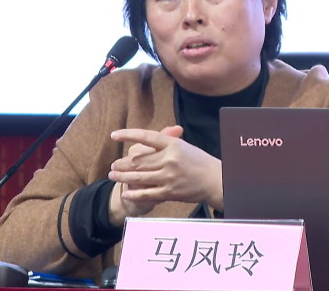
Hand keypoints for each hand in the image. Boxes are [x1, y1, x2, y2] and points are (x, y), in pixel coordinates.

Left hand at [108, 126, 223, 210]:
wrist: (215, 180)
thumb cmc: (199, 162)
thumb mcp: (184, 146)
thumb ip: (166, 140)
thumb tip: (149, 136)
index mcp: (173, 144)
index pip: (146, 136)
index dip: (128, 135)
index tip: (114, 135)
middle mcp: (170, 159)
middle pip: (139, 160)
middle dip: (122, 164)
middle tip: (113, 165)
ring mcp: (169, 176)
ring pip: (140, 177)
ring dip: (123, 177)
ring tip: (113, 176)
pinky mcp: (170, 192)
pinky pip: (148, 194)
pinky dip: (134, 194)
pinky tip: (125, 194)